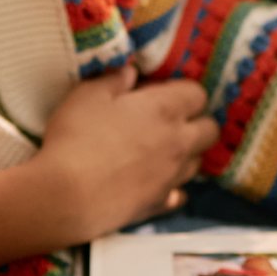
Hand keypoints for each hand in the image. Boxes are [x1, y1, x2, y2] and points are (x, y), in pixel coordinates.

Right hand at [38, 63, 217, 240]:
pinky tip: (152, 183)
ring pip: (197, 163)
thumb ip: (113, 80)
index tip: (160, 93)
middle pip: (210, 129)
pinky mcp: (161, 204)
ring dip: (184, 154)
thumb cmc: (75, 139)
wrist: (66, 197)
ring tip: (157, 152)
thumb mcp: (86, 96)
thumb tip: (130, 71)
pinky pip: (179, 193)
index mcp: (164, 109)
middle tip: (168, 121)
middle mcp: (177, 142)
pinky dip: (171, 187)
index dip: (183, 91)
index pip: (198, 93)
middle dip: (196, 122)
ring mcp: (172, 176)